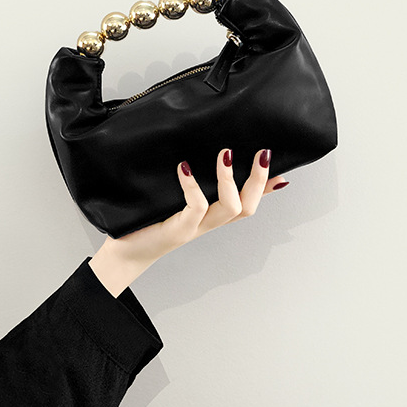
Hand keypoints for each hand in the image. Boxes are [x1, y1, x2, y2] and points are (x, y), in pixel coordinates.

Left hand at [88, 148, 288, 296]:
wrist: (124, 253)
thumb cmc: (146, 223)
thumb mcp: (172, 200)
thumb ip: (187, 185)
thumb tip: (193, 156)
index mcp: (211, 217)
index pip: (248, 203)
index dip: (267, 190)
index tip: (283, 172)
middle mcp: (209, 224)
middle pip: (248, 207)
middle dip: (259, 181)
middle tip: (263, 154)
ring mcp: (195, 228)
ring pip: (229, 208)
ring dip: (230, 180)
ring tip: (225, 154)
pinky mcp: (179, 230)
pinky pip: (196, 207)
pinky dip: (193, 186)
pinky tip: (184, 167)